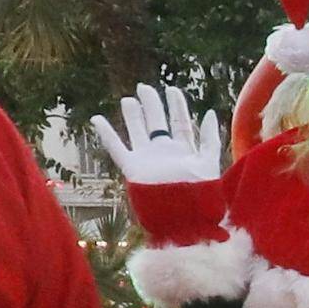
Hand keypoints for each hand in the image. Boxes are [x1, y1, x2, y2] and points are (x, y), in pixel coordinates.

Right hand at [101, 81, 222, 187]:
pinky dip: (107, 134)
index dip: (176, 105)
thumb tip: (211, 112)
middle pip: (157, 123)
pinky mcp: (132, 169)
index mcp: (183, 150)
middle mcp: (164, 153)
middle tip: (145, 87)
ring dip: (133, 116)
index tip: (172, 89)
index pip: (180, 122)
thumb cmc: (200, 196)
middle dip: (152, 105)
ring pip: (137, 132)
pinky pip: (116, 148)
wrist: (182, 220)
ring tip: (128, 100)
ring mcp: (147, 160)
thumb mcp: (209, 163)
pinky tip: (97, 119)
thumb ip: (210, 138)